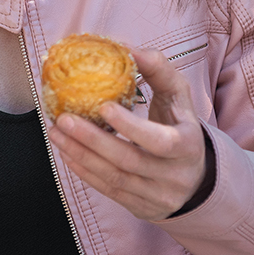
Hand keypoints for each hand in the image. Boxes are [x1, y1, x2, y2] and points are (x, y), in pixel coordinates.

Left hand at [48, 46, 209, 220]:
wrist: (197, 177)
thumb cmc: (181, 126)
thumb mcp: (179, 97)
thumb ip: (158, 69)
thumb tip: (127, 48)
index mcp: (188, 146)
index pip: (159, 141)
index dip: (130, 127)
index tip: (103, 106)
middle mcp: (174, 175)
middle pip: (129, 160)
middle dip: (92, 140)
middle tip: (64, 119)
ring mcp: (157, 195)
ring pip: (114, 177)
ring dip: (80, 154)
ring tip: (56, 132)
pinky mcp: (140, 206)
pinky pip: (108, 190)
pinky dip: (83, 171)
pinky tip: (66, 152)